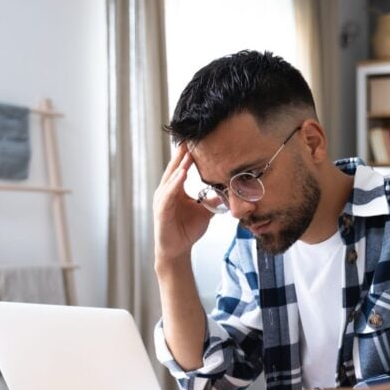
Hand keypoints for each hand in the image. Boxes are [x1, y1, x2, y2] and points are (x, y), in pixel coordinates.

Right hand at [153, 143, 216, 264]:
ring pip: (171, 180)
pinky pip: (169, 195)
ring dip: (179, 166)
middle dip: (181, 154)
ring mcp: (162, 201)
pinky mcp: (161, 211)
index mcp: (175, 190)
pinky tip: (182, 175)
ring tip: (187, 153)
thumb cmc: (187, 230)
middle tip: (188, 138)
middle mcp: (166, 192)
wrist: (177, 250)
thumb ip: (213, 200)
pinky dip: (175, 184)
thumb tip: (227, 192)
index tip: (195, 141)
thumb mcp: (205, 212)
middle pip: (174, 169)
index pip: (180, 168)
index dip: (187, 155)